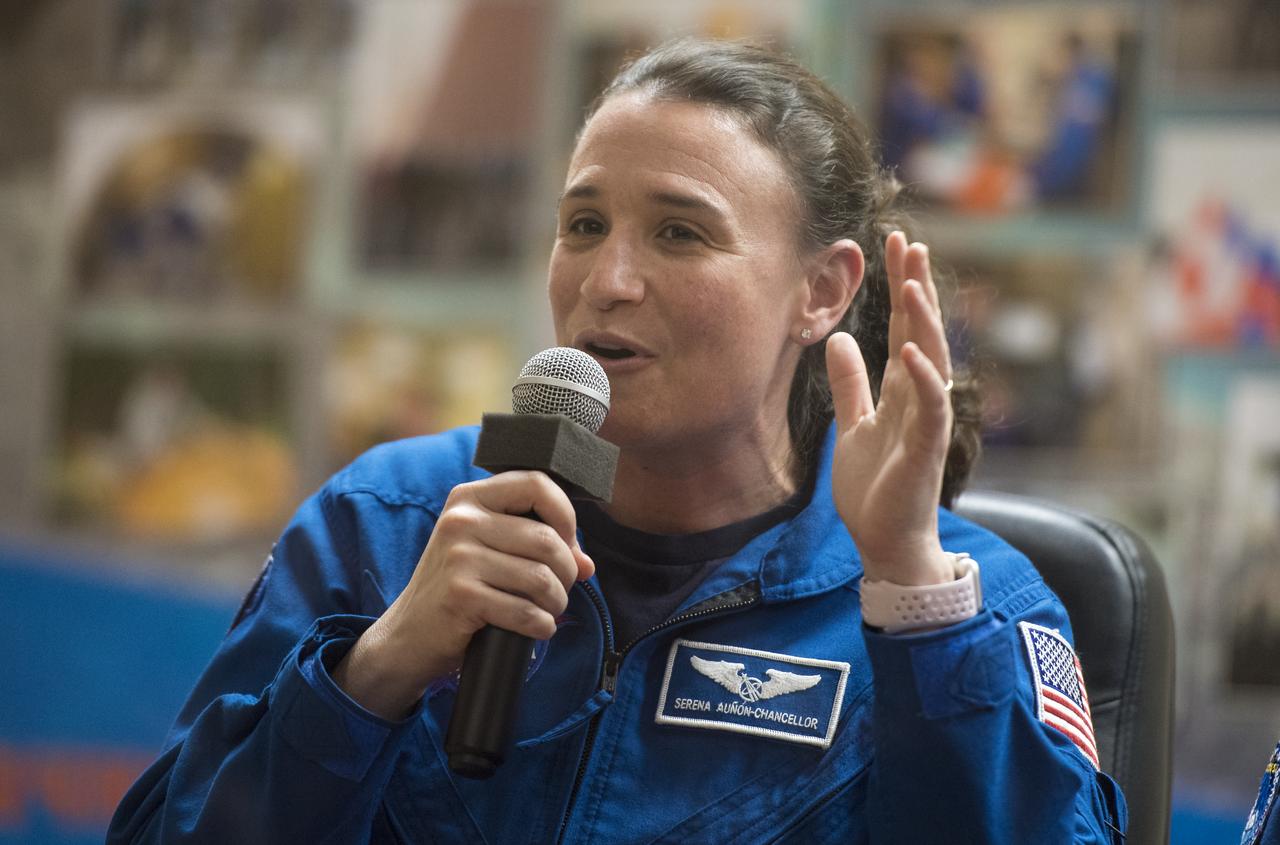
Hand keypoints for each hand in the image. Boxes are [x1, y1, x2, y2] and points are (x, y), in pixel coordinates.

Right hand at [333, 471, 594, 719]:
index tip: (568, 543)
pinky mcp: (461, 595)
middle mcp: (461, 520)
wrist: (408, 635)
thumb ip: (535, 545)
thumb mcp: (488, 551)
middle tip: (558, 590)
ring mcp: (458, 557)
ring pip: (542, 578)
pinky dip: (541, 626)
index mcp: (470, 497)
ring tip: (546, 610)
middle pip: (547, 539)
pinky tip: (536, 629)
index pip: (537, 484)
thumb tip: (587, 564)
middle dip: (566, 572)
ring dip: (556, 602)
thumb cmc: (458, 588)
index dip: (566, 515)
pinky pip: (526, 611)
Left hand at [827, 231, 954, 585]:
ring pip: (930, 360)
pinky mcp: (926, 449)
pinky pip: (930, 407)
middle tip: (910, 243)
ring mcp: (926, 421)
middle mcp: (919, 398)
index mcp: (901, 390)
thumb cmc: (875, 488)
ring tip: (911, 282)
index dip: (900, 287)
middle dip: (915, 287)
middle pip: (920, 331)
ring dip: (922, 321)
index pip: (903, 327)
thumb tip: (839, 339)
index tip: (894, 245)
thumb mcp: (852, 426)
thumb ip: (850, 384)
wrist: (886, 542)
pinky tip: (910, 351)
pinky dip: (922, 378)